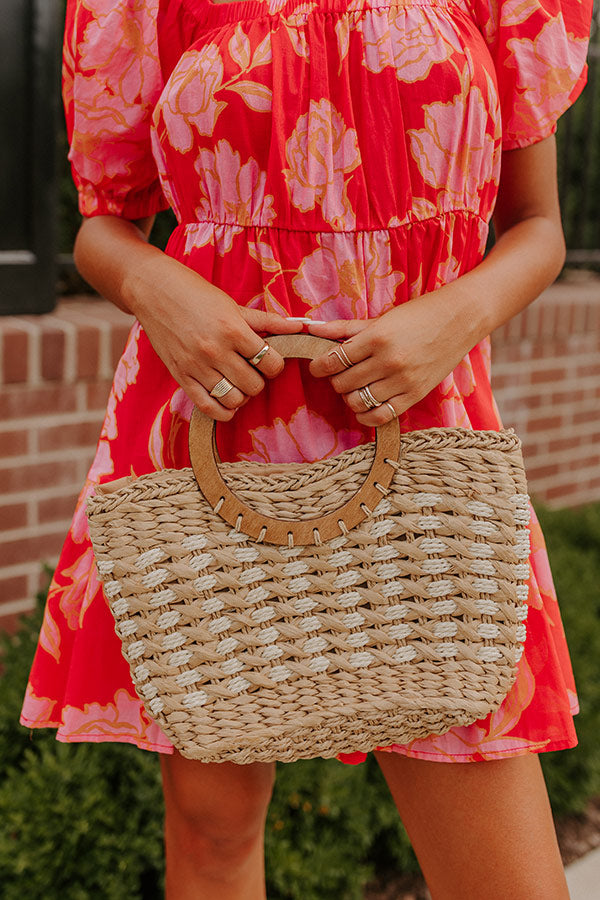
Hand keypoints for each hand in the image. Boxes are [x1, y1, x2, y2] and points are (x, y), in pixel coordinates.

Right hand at [128, 255, 302, 420]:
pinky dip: (223, 411)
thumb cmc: (197, 294)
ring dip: (242, 395)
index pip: (270, 362)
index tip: (267, 358)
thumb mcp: (234, 305)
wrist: (154, 290)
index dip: (275, 364)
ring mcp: (196, 366)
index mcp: (233, 329)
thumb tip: (300, 326)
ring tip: (238, 383)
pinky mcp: (181, 376)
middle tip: (252, 369)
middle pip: (254, 385)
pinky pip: (208, 408)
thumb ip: (267, 320)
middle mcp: (215, 350)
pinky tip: (227, 400)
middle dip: (259, 380)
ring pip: (233, 400)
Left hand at [308, 287, 477, 424]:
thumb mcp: (380, 319)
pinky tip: (364, 405)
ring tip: (354, 386)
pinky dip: (366, 415)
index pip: (334, 360)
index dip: (319, 366)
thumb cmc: (416, 316)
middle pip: (343, 383)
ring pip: (358, 401)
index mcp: (376, 337)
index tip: (319, 366)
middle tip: (340, 373)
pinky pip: (380, 416)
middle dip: (335, 379)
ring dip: (349, 396)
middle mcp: (389, 361)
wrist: (458, 320)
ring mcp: (403, 380)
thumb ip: (344, 328)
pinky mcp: (415, 395)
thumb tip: (311, 330)